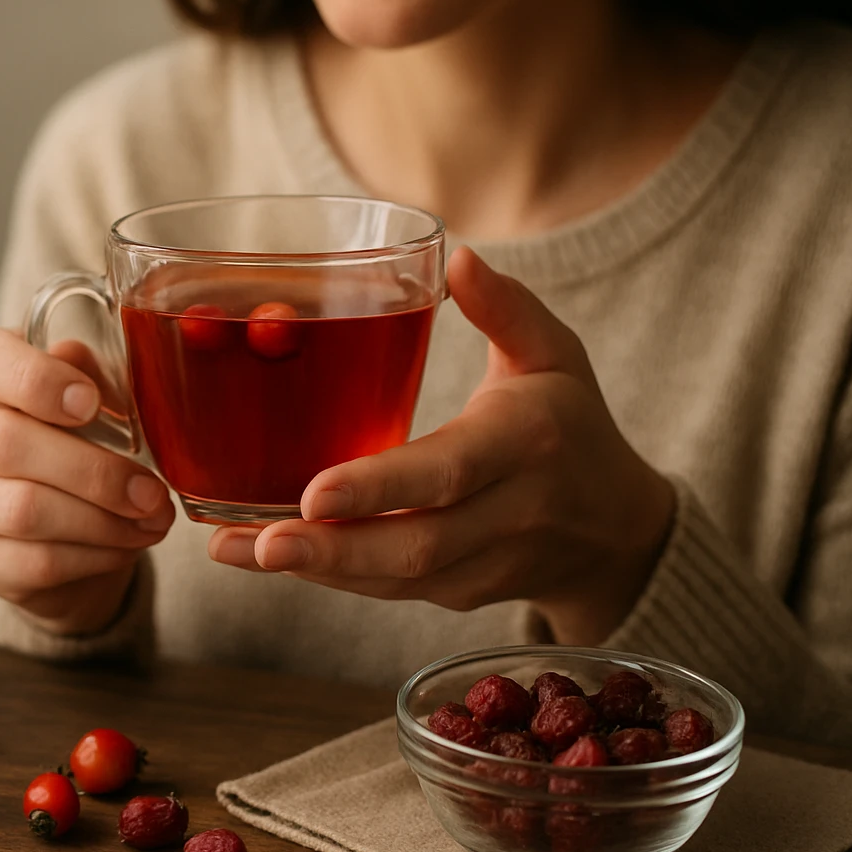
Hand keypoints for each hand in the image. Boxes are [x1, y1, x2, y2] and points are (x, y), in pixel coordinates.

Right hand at [0, 327, 175, 635]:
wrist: (65, 515)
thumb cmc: (79, 433)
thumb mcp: (96, 389)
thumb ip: (101, 373)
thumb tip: (113, 385)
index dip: (36, 380)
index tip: (91, 402)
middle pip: (5, 444)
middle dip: (93, 472)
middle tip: (150, 491)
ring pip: (22, 511)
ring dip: (102, 521)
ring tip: (150, 520)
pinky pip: (36, 561)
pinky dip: (95, 555)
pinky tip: (126, 545)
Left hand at [207, 248, 674, 645]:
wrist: (618, 533)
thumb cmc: (570, 425)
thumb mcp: (555, 356)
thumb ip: (506, 308)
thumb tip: (456, 257)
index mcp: (525, 444)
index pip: (447, 472)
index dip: (381, 488)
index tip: (312, 493)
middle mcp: (508, 513)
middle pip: (415, 543)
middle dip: (331, 550)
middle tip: (254, 543)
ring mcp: (484, 565)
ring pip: (395, 578)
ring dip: (314, 571)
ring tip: (233, 550)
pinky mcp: (459, 594)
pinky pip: (391, 590)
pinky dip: (330, 578)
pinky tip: (267, 556)